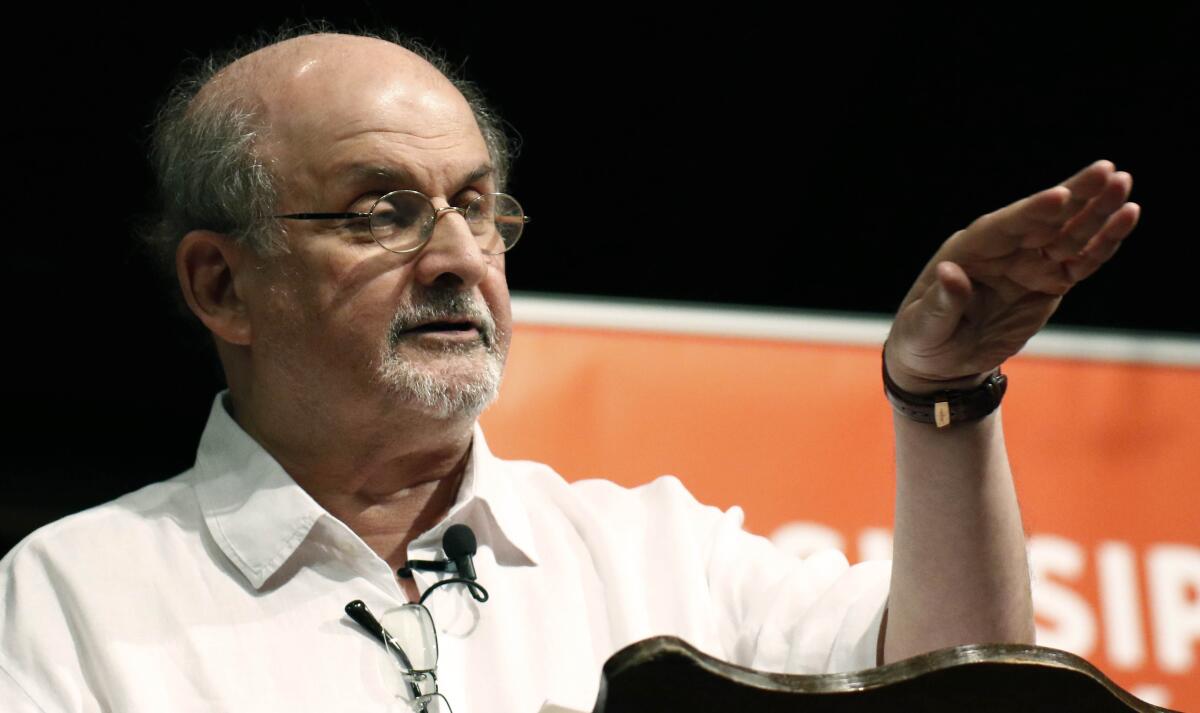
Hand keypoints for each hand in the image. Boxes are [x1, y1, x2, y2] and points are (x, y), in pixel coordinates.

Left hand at [886, 160, 1139, 392]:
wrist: (941, 362)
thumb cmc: (923, 337)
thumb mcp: (923, 326)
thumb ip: (941, 302)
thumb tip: (949, 273)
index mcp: (969, 250)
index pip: (1005, 226)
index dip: (1032, 212)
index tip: (1060, 196)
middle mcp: (1003, 249)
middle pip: (1044, 219)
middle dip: (1075, 196)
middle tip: (1106, 171)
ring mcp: (1030, 264)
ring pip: (1070, 234)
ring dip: (1098, 212)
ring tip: (1124, 185)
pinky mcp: (1051, 282)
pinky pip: (1082, 261)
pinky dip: (1104, 243)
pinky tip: (1126, 218)